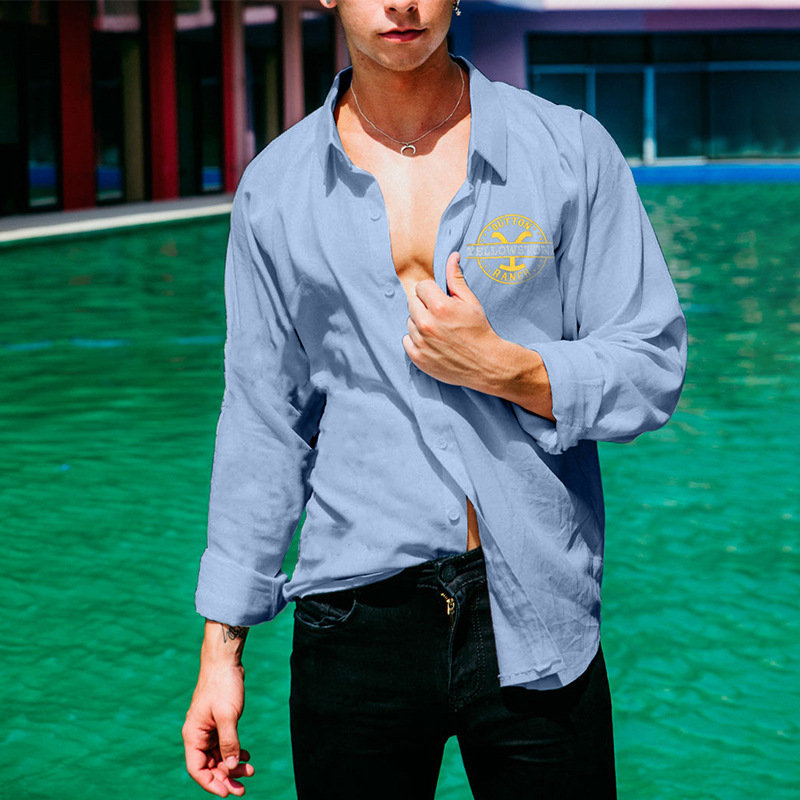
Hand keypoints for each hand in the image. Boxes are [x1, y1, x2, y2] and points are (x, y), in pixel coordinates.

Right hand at [183, 664, 253, 796]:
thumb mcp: (227, 715)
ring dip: (233, 765)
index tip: (227, 792)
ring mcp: (208, 729)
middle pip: (209, 765)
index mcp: (193, 735)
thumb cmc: (223, 685)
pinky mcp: (218, 722)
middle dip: (225, 777)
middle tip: (244, 788)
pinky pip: (224, 744)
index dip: (211, 783)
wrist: (225, 661)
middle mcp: (198, 734)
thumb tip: (230, 766)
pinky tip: (247, 756)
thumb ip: (229, 741)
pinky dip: (235, 751)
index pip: (197, 769)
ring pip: (218, 756)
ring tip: (251, 770)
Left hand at [403, 252, 503, 390]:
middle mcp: (427, 324)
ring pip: (409, 321)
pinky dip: (416, 340)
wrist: (485, 364)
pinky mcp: (417, 357)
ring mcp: (421, 342)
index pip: (421, 287)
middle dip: (424, 305)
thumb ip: (456, 279)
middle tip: (440, 315)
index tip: (441, 299)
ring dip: (420, 323)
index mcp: (440, 307)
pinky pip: (406, 340)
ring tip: (438, 330)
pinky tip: (432, 342)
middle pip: (412, 302)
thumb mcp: (471, 302)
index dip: (432, 291)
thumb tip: (452, 256)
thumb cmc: (479, 330)